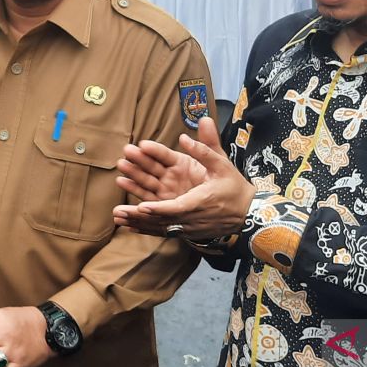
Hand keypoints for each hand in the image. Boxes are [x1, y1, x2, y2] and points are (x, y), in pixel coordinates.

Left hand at [111, 116, 255, 240]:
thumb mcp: (223, 165)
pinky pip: (165, 232)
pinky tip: (130, 228)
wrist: (249, 213)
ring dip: (139, 224)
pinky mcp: (189, 232)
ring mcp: (191, 227)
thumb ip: (205, 149)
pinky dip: (147, 230)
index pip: (178, 207)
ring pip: (161, 228)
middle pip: (163, 219)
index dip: (160, 208)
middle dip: (140, 217)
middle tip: (118, 212)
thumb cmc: (234, 187)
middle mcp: (193, 217)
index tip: (142, 206)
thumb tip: (187, 134)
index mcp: (201, 200)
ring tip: (117, 218)